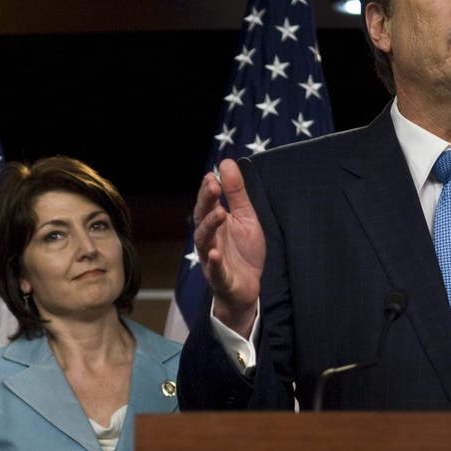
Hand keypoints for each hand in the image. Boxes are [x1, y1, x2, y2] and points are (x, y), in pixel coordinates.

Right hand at [192, 159, 264, 334]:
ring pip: (204, 242)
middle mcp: (209, 239)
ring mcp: (212, 259)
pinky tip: (216, 253)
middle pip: (202, 218)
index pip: (207, 203)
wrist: (248, 288)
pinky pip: (215, 271)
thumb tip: (226, 162)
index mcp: (214, 223)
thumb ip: (237, 193)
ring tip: (219, 212)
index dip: (208, 190)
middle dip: (206, 201)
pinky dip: (214, 262)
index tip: (213, 174)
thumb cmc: (243, 252)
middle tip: (213, 185)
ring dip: (209, 226)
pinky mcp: (221, 278)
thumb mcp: (245, 218)